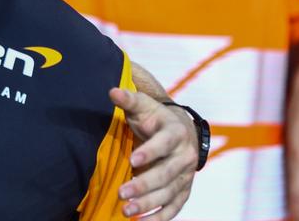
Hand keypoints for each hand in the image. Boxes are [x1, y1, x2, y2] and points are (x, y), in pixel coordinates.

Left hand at [110, 87, 196, 219]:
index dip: (149, 152)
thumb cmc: (155, 118)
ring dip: (149, 203)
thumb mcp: (143, 106)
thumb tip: (113, 91)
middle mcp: (185, 156)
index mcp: (175, 133)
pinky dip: (161, 217)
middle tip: (122, 193)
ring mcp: (186, 175)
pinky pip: (175, 206)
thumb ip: (129, 99)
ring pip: (169, 193)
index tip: (132, 160)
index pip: (163, 144)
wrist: (182, 131)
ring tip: (126, 210)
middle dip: (144, 184)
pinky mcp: (184, 190)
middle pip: (166, 173)